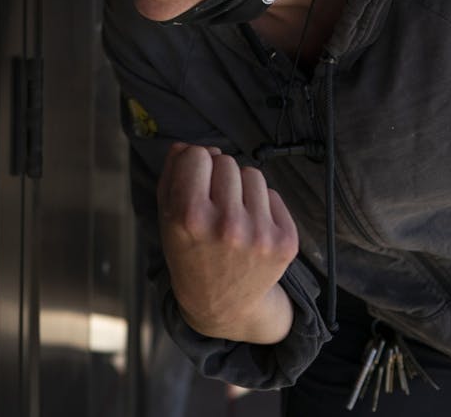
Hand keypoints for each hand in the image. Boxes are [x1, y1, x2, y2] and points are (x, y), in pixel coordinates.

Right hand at [157, 142, 298, 344]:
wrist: (222, 304)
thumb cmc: (189, 253)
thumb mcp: (166, 217)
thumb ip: (171, 176)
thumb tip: (186, 146)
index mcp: (189, 217)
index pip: (196, 155)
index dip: (193, 164)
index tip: (192, 180)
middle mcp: (226, 225)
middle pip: (225, 161)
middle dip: (217, 175)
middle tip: (212, 201)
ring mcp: (259, 234)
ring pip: (252, 173)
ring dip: (241, 186)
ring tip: (232, 213)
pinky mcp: (285, 241)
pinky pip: (273, 194)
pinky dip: (261, 205)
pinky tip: (250, 227)